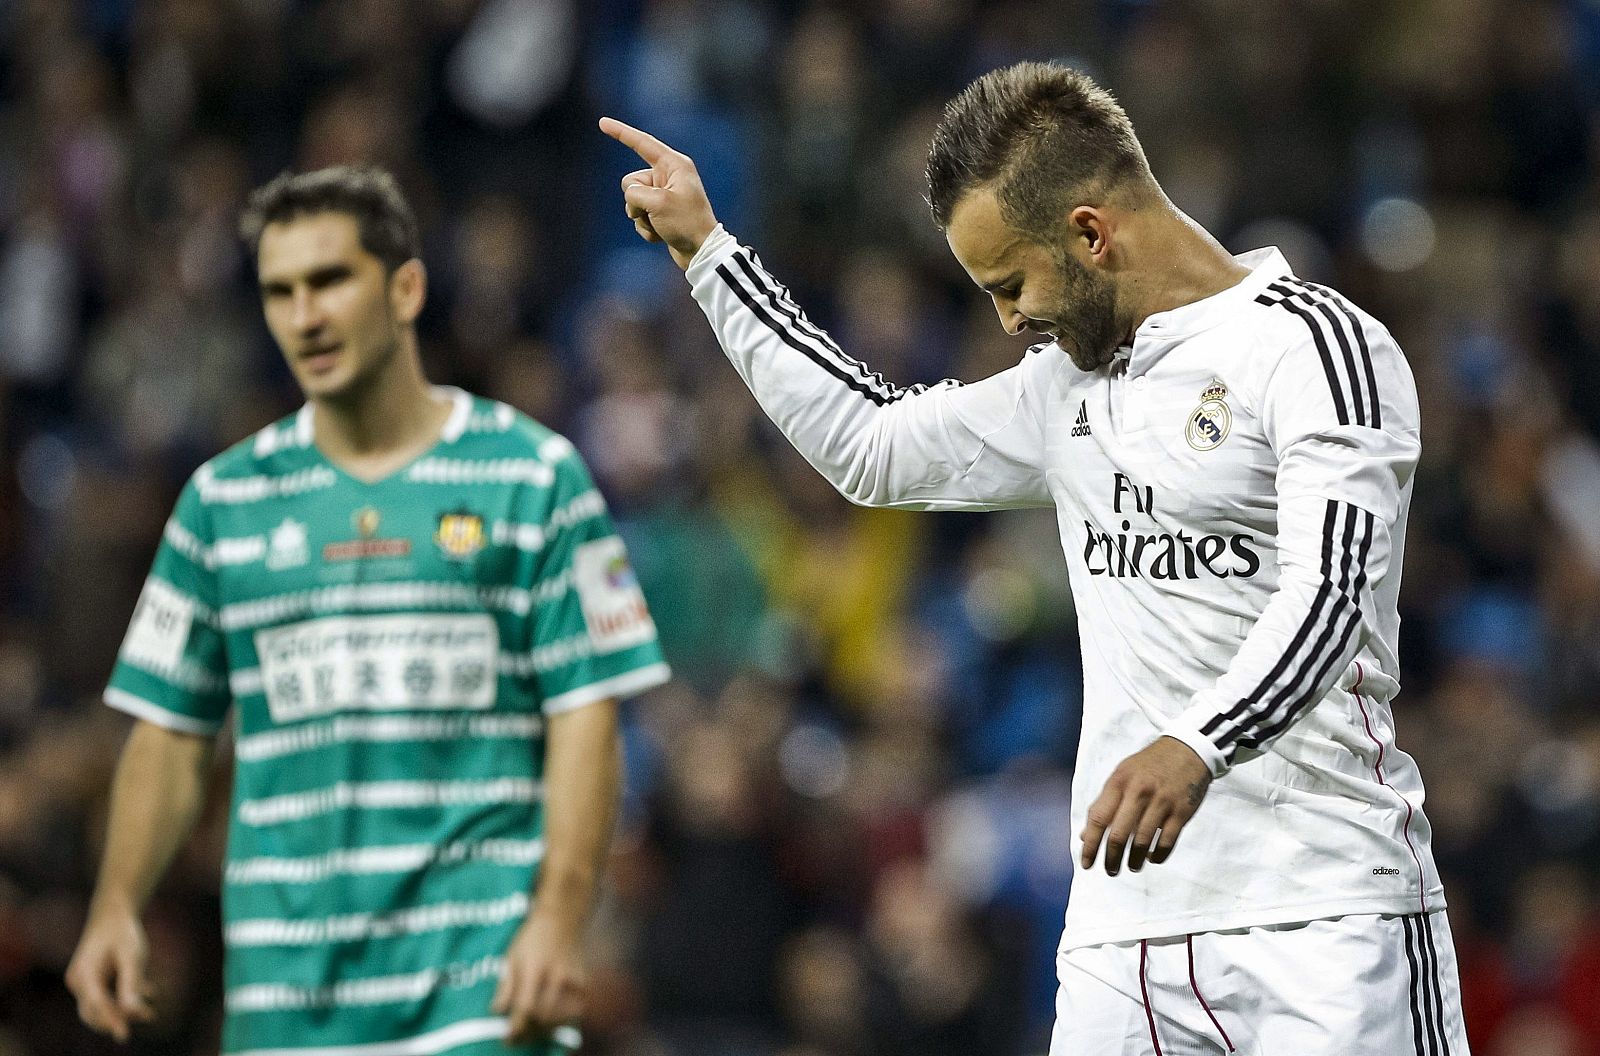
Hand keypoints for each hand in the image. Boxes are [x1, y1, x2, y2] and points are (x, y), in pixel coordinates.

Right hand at [65, 902, 155, 1041]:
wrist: (113, 913)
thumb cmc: (123, 932)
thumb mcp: (132, 956)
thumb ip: (131, 984)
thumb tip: (132, 1012)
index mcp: (85, 974)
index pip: (97, 1006)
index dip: (112, 1021)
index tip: (126, 1036)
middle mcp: (78, 981)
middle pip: (94, 1012)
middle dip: (119, 1019)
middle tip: (148, 1015)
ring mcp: (82, 981)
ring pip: (100, 1007)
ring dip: (123, 1011)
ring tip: (151, 1013)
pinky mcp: (92, 980)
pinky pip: (106, 997)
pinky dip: (124, 1000)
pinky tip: (150, 993)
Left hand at [491, 913, 586, 1044]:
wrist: (562, 919)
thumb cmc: (533, 937)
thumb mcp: (513, 956)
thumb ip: (506, 985)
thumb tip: (497, 1011)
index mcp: (535, 968)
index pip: (526, 1007)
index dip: (517, 1027)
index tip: (507, 1038)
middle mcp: (557, 976)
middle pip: (543, 1017)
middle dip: (528, 1033)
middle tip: (516, 1038)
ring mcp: (574, 981)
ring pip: (560, 1018)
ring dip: (544, 1030)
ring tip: (531, 1032)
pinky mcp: (584, 984)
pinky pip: (575, 1013)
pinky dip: (562, 1021)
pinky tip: (550, 1023)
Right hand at [599, 117, 719, 269]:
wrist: (701, 252)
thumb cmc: (686, 223)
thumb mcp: (657, 203)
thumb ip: (635, 193)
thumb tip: (632, 199)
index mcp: (674, 164)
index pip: (642, 143)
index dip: (621, 132)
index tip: (602, 123)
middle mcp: (669, 176)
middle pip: (631, 180)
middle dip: (636, 201)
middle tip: (656, 213)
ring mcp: (663, 194)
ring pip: (632, 201)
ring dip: (642, 218)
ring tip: (661, 226)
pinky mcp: (660, 212)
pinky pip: (640, 216)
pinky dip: (647, 228)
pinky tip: (662, 236)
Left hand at [1080, 736, 1212, 875]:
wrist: (1187, 750)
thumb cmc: (1148, 766)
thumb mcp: (1121, 776)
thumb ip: (1103, 803)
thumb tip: (1085, 835)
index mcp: (1119, 782)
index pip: (1098, 818)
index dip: (1090, 844)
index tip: (1086, 863)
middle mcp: (1139, 792)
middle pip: (1119, 835)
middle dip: (1111, 858)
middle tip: (1110, 870)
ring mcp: (1162, 802)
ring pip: (1143, 841)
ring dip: (1135, 860)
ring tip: (1132, 866)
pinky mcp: (1181, 812)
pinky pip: (1167, 842)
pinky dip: (1158, 855)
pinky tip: (1152, 858)